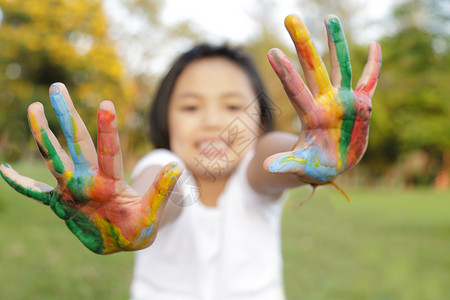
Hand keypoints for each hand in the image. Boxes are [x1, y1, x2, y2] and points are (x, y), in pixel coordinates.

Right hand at [0, 83, 182, 253]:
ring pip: (54, 157)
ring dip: (42, 134)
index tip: (106, 104)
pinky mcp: (61, 204)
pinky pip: (36, 192)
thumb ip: (160, 190)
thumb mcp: (150, 212)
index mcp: (111, 180)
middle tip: (56, 87)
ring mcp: (73, 189)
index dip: (107, 130)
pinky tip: (4, 169)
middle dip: (67, 115)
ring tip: (33, 107)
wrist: (124, 240)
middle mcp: (89, 178)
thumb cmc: (140, 227)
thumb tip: (176, 165)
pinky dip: (21, 183)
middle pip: (76, 142)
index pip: (109, 150)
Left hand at [265, 14, 380, 184]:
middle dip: (302, 44)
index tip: (272, 52)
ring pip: (339, 66)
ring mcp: (343, 100)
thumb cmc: (314, 164)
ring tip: (329, 17)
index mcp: (310, 115)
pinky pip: (368, 81)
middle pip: (313, 68)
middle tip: (290, 18)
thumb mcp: (301, 165)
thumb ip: (287, 163)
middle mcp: (325, 101)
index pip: (296, 89)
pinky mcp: (360, 105)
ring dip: (335, 43)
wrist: (332, 164)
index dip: (285, 72)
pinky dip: (373, 65)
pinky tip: (373, 45)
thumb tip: (266, 168)